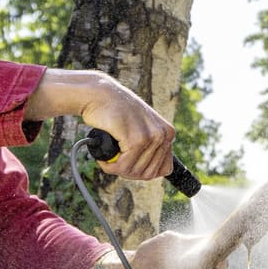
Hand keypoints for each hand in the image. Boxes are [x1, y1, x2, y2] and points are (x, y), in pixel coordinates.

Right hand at [25, 68, 175, 179]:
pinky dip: (111, 167)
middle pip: (149, 173)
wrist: (99, 95)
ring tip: (108, 159)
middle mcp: (163, 135)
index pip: (164, 169)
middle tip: (114, 163)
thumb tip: (154, 173)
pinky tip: (104, 159)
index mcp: (167, 133)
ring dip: (118, 170)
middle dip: (129, 173)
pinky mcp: (136, 139)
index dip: (144, 172)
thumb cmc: (116, 112)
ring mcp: (151, 137)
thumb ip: (150, 146)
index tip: (129, 166)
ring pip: (136, 171)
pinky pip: (124, 166)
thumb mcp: (141, 127)